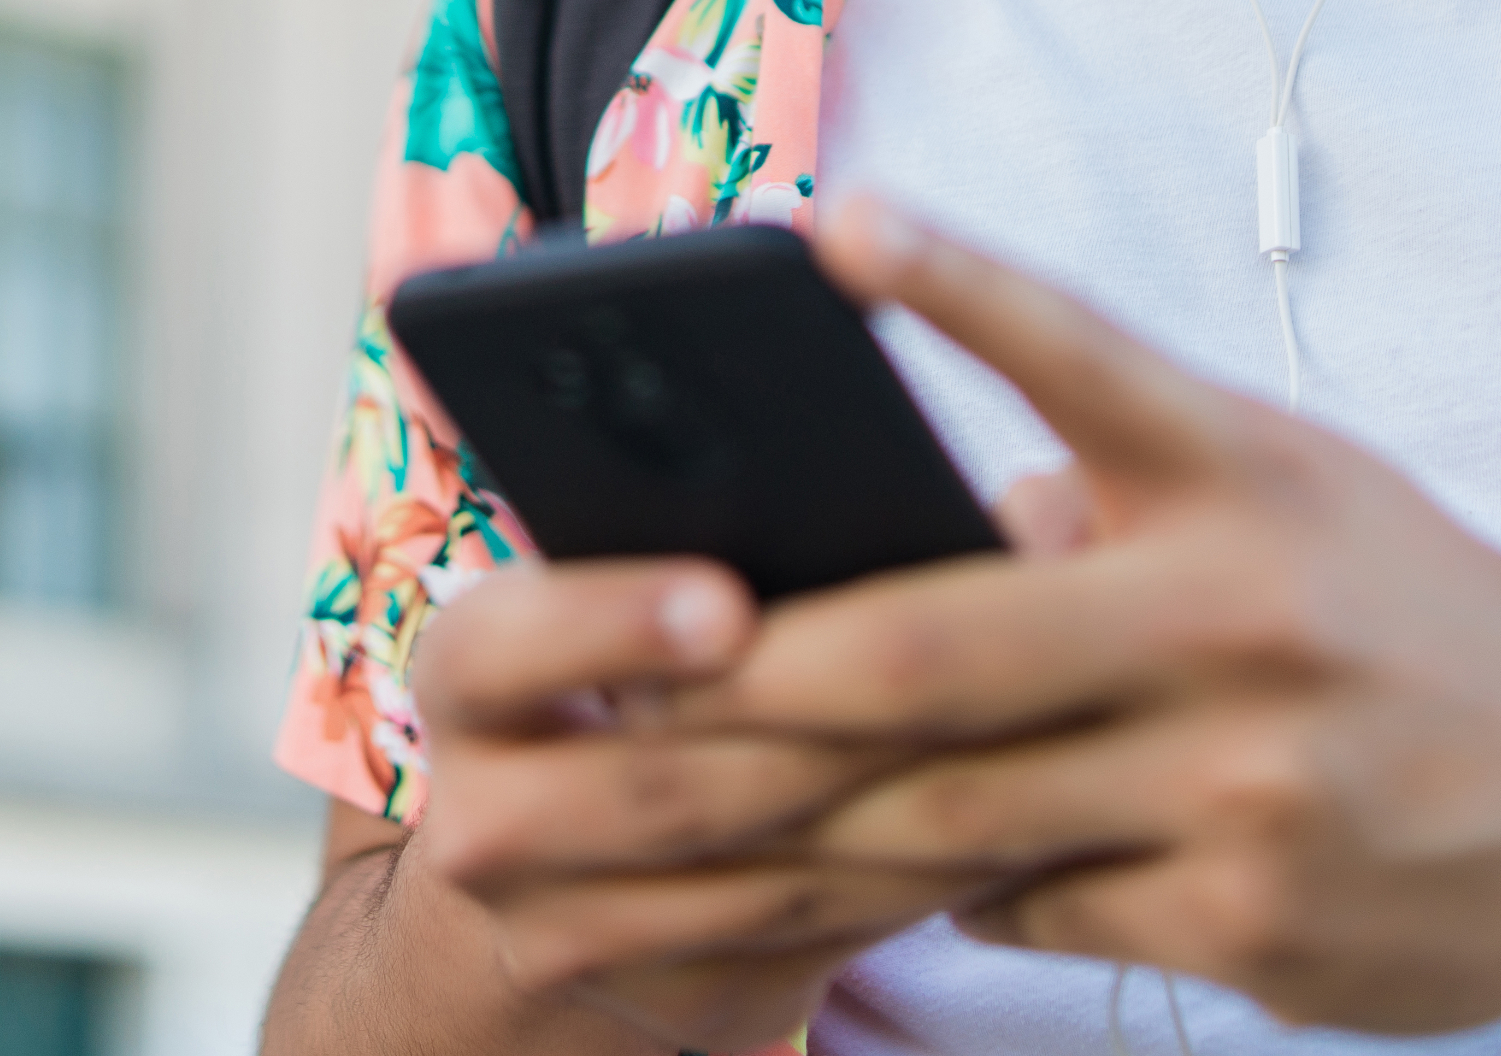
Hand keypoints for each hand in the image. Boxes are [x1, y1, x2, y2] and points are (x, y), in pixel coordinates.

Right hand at [407, 550, 1004, 1046]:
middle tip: (949, 666)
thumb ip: (771, 515)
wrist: (553, 889)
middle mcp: (488, 825)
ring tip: (1016, 734)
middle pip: (660, 787)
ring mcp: (573, 937)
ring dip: (898, 810)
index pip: (502, 647)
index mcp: (466, 683)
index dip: (612, 622)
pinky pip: (815, 946)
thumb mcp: (636, 591)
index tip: (729, 603)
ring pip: (761, 879)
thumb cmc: (634, 674)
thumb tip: (1033, 496)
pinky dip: (917, 885)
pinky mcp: (681, 1006)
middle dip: (817, 729)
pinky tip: (1006, 824)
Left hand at [683, 194, 1500, 1033]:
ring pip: (952, 810)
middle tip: (622, 677)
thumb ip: (1096, 493)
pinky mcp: (1256, 923)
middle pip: (932, 651)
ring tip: (673, 806)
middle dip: (751, 681)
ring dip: (805, 815)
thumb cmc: (1396, 605)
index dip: (949, 285)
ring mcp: (1250, 782)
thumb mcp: (1276, 492)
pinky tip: (901, 877)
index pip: (1076, 357)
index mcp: (1240, 471)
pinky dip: (954, 890)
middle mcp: (1243, 614)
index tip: (823, 224)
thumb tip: (879, 530)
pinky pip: (1033, 907)